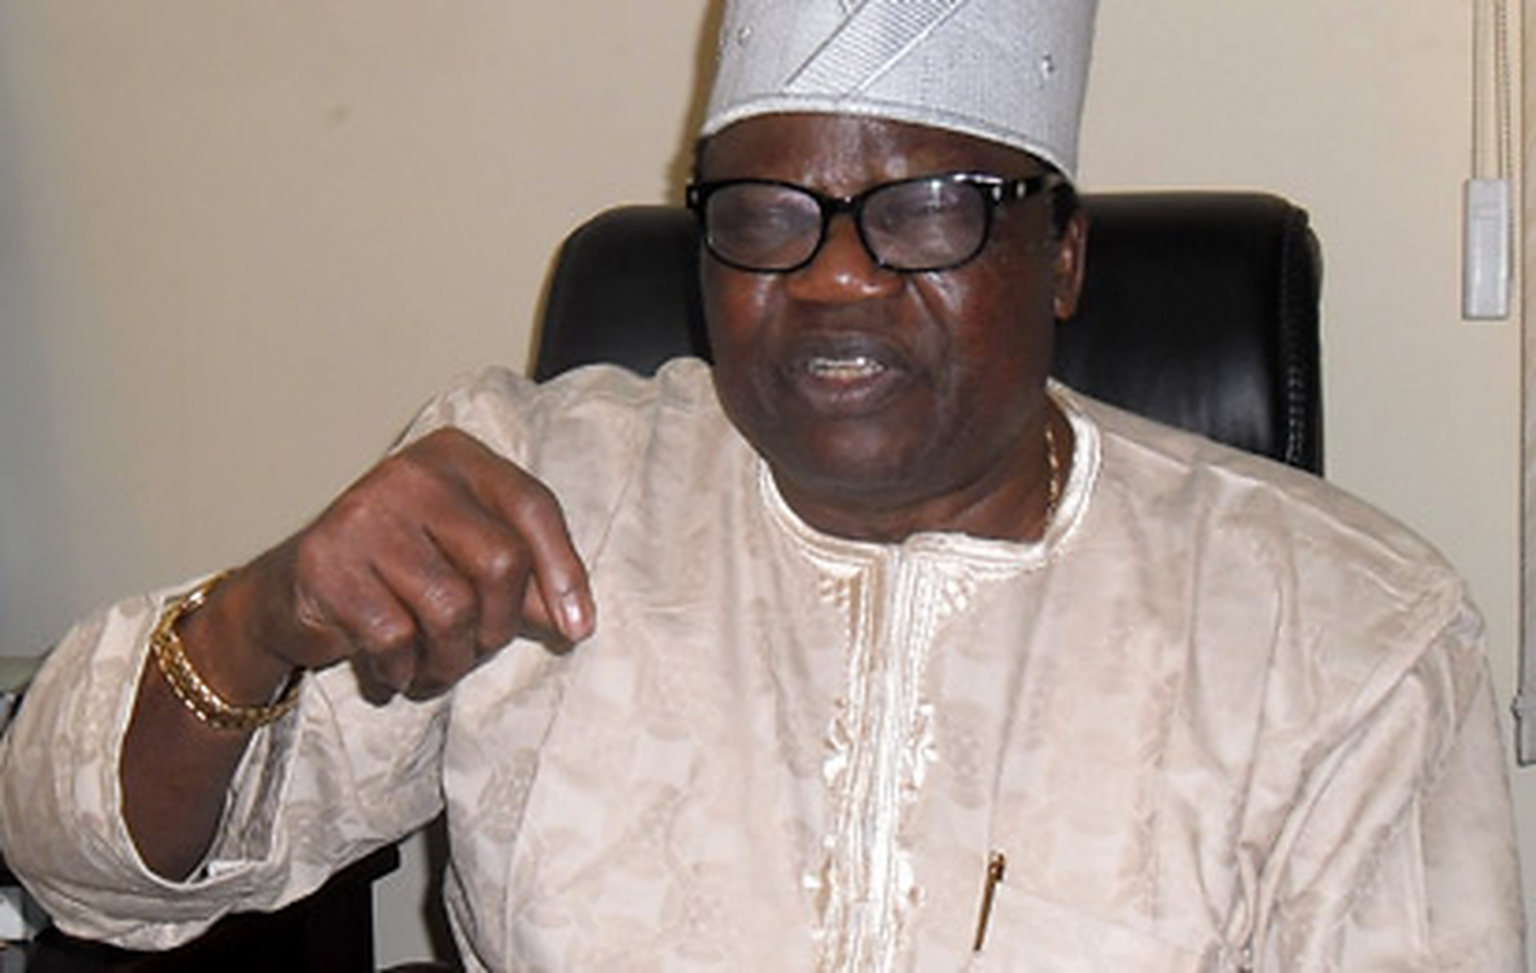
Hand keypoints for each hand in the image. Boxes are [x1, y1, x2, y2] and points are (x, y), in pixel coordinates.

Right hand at [211, 428, 593, 700]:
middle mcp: (411, 472)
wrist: (287, 596)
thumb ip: (522, 580)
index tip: (576, 629)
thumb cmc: (397, 576)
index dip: (563, 572)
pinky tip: (392, 673)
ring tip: (434, 670)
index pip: (532, 506)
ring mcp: (365, 514)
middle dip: (498, 628)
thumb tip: (574, 621)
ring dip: (451, 662)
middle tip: (475, 651)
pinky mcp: (327, 563)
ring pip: (452, 610)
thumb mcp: (465, 562)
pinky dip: (403, 672)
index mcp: (455, 456)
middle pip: (501, 562)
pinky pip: (396, 639)